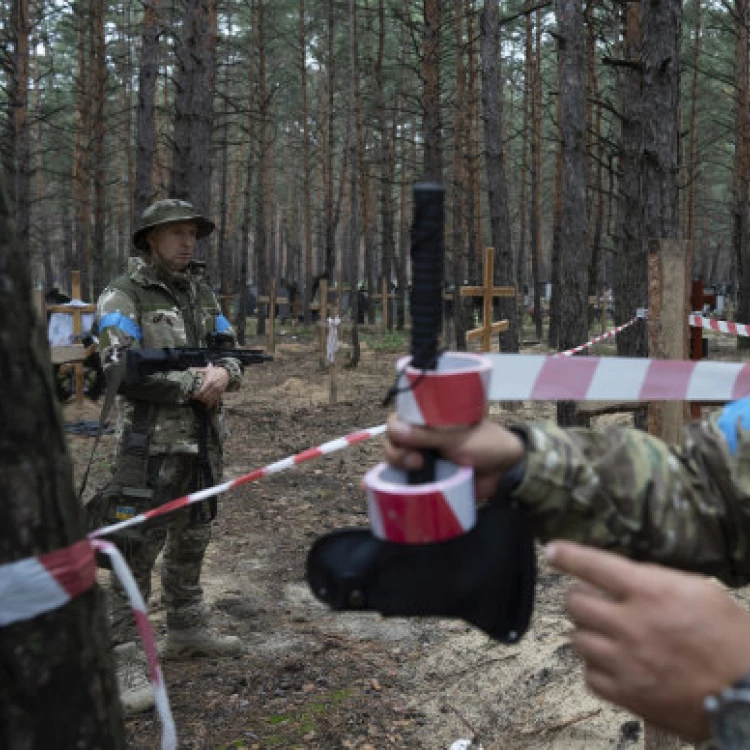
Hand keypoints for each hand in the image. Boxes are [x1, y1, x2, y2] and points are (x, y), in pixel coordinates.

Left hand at [190, 363, 229, 408]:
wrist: (226, 373)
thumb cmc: (215, 371)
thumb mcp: (208, 370)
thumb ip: (200, 371)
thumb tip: (192, 370)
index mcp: (209, 382)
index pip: (202, 391)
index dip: (197, 395)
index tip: (193, 397)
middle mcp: (214, 387)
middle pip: (205, 396)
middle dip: (200, 399)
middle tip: (196, 400)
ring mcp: (218, 391)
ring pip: (210, 399)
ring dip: (205, 402)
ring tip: (200, 403)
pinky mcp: (220, 393)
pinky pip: (215, 400)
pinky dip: (211, 404)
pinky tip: (207, 407)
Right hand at [384, 414, 524, 498]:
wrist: (505, 471)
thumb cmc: (484, 444)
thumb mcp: (456, 436)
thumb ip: (426, 434)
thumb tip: (395, 430)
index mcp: (428, 419)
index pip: (398, 419)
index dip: (396, 429)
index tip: (405, 439)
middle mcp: (421, 437)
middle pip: (392, 442)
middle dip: (396, 452)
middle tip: (417, 460)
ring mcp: (422, 458)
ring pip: (395, 461)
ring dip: (397, 466)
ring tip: (416, 470)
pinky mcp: (425, 479)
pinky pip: (404, 480)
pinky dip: (397, 484)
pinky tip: (393, 487)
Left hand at [546, 540, 749, 741]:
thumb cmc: (733, 638)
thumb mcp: (698, 591)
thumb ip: (655, 580)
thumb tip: (623, 578)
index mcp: (650, 592)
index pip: (593, 565)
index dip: (568, 556)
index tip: (552, 551)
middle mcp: (631, 624)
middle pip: (575, 603)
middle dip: (581, 598)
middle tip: (595, 602)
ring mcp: (626, 662)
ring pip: (577, 639)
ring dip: (589, 633)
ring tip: (610, 635)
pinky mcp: (628, 695)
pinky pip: (589, 676)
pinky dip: (597, 668)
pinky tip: (614, 664)